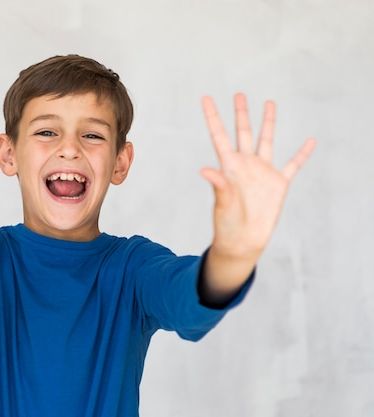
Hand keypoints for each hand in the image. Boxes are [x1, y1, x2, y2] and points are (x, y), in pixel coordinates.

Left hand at [201, 93, 315, 259]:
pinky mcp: (278, 184)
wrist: (243, 241)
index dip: (213, 117)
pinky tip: (310, 141)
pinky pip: (293, 164)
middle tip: (239, 94)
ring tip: (269, 103)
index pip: (219, 136)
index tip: (205, 98)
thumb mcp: (222, 203)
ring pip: (266, 141)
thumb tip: (204, 170)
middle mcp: (245, 165)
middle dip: (241, 114)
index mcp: (228, 166)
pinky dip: (302, 153)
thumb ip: (218, 184)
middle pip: (243, 133)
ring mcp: (262, 172)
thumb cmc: (227, 223)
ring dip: (268, 123)